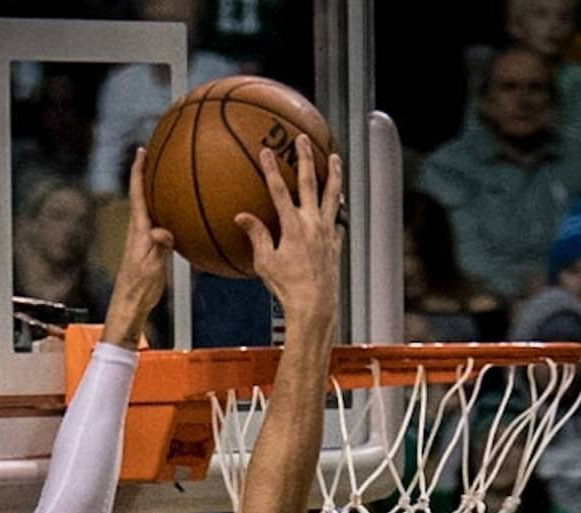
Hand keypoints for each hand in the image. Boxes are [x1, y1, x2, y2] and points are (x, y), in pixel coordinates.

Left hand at [102, 148, 173, 349]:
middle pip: (141, 194)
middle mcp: (138, 230)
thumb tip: (162, 230)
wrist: (130, 306)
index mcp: (139, 230)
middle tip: (152, 154)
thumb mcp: (153, 266)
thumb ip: (159, 246)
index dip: (138, 170)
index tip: (141, 151)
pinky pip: (156, 223)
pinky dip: (162, 213)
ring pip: (148, 208)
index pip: (137, 193)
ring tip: (163, 178)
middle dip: (145, 173)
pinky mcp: (146, 250)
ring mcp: (141, 240)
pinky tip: (172, 216)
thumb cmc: (140, 288)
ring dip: (153, 191)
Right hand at [235, 135, 341, 327]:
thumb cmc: (288, 288)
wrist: (315, 306)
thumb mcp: (265, 263)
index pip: (279, 190)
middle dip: (305, 158)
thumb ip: (256, 236)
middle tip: (302, 140)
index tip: (266, 150)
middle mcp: (313, 223)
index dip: (271, 169)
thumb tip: (242, 217)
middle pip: (310, 182)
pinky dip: (337, 209)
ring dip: (333, 174)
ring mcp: (327, 231)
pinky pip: (338, 220)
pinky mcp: (336, 243)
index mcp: (293, 226)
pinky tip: (338, 203)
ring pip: (332, 195)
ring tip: (335, 158)